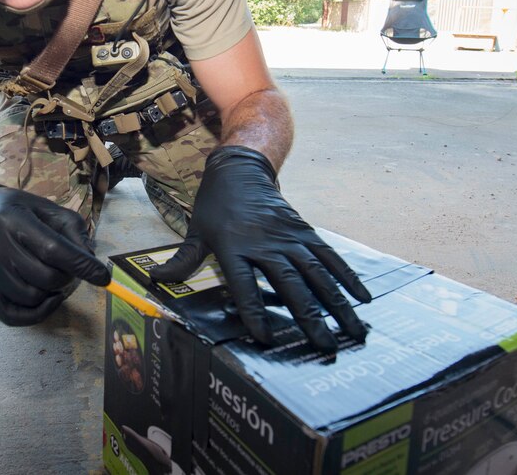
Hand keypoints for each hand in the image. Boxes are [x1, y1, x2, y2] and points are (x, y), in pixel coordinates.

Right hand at [0, 184, 110, 325]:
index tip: (103, 277)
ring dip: (52, 293)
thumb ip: (72, 230)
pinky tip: (47, 299)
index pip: (52, 249)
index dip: (81, 265)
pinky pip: (14, 317)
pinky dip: (37, 313)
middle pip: (45, 277)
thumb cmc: (17, 211)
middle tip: (68, 268)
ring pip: (32, 298)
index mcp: (11, 221)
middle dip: (67, 277)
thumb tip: (90, 259)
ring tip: (52, 277)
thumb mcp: (46, 208)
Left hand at [148, 146, 370, 352]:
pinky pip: (329, 257)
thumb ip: (182, 260)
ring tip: (355, 333)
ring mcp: (289, 237)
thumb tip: (155, 281)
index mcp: (234, 247)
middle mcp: (265, 244)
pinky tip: (362, 299)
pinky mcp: (305, 231)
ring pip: (317, 274)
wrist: (241, 168)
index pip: (244, 285)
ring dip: (337, 304)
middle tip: (326, 348)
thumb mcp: (195, 231)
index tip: (265, 338)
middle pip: (289, 284)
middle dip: (309, 317)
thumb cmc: (215, 206)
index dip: (254, 311)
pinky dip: (347, 277)